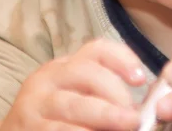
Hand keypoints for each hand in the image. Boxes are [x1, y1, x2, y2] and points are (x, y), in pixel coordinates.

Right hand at [0, 38, 145, 130]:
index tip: (142, 79)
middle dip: (116, 95)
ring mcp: (36, 106)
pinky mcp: (30, 130)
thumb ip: (100, 94)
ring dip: (105, 118)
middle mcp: (49, 78)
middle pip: (87, 74)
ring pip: (74, 107)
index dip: (122, 59)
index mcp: (65, 65)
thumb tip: (140, 108)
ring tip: (129, 126)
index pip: (97, 49)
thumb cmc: (52, 115)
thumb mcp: (72, 93)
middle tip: (135, 116)